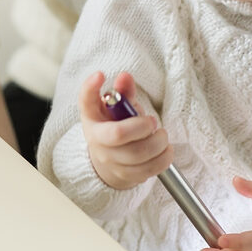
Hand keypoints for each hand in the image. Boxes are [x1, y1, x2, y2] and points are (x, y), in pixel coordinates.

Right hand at [78, 70, 172, 189]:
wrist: (108, 163)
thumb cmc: (115, 128)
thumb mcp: (115, 109)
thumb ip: (123, 92)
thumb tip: (125, 77)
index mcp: (92, 118)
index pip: (85, 102)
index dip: (90, 88)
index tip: (100, 74)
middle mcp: (97, 140)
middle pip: (118, 134)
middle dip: (142, 126)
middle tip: (152, 122)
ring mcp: (110, 160)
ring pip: (138, 154)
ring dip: (158, 143)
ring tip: (162, 136)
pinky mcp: (125, 176)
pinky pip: (148, 169)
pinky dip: (164, 158)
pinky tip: (166, 150)